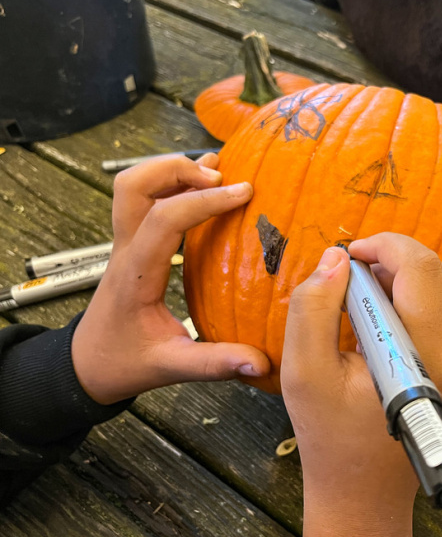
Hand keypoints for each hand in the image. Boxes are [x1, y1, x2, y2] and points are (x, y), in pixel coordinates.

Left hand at [72, 154, 270, 404]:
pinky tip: (205, 189)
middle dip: (178, 169)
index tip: (244, 193)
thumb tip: (261, 364)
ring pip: (135, 185)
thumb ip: (214, 364)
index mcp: (135, 274)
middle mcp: (125, 250)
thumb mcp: (169, 368)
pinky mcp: (133, 244)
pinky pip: (146, 200)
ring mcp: (125, 244)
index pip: (164, 218)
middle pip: (134, 184)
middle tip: (221, 176)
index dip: (205, 200)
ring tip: (217, 173)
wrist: (85, 365)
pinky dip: (174, 185)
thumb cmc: (122, 363)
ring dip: (174, 171)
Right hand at [281, 233, 441, 536]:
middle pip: (435, 271)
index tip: (346, 255)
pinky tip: (379, 315)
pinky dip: (412, 296)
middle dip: (390, 257)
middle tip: (349, 274)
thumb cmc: (331, 437)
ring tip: (359, 295)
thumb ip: (313, 308)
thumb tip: (337, 258)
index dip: (382, 246)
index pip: (420, 269)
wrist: (366, 491)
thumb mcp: (305, 373)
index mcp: (429, 356)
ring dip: (401, 275)